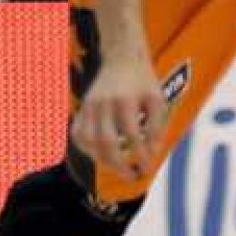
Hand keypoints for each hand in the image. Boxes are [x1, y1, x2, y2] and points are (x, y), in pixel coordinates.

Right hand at [70, 58, 167, 181]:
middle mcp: (103, 103)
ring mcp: (89, 106)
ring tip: (119, 167)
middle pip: (106, 142)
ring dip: (103, 160)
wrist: (122, 59)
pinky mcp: (82, 109)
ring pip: (89, 141)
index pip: (132, 135)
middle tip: (133, 176)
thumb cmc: (143, 82)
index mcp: (124, 100)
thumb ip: (157, 127)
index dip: (141, 155)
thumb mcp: (157, 100)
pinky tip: (102, 155)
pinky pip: (78, 135)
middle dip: (120, 165)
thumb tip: (152, 153)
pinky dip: (88, 149)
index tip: (148, 166)